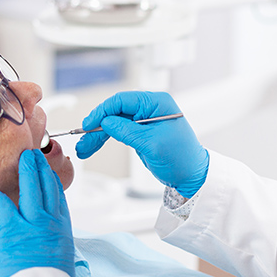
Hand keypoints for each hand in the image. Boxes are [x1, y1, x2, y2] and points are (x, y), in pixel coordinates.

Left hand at [0, 149, 74, 276]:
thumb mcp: (62, 256)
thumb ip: (55, 240)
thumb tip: (51, 239)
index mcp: (62, 229)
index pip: (58, 198)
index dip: (52, 181)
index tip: (48, 172)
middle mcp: (50, 221)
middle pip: (46, 187)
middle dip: (41, 168)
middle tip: (35, 156)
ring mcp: (31, 223)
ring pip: (31, 188)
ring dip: (27, 171)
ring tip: (24, 159)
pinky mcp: (12, 229)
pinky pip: (5, 206)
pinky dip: (1, 198)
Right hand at [75, 91, 208, 197]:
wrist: (193, 176)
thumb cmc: (182, 158)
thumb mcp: (151, 144)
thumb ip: (126, 131)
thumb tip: (106, 121)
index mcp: (157, 103)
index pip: (122, 100)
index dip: (102, 111)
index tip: (88, 123)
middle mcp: (150, 108)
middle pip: (115, 112)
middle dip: (97, 126)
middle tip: (83, 140)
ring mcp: (144, 120)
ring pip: (114, 123)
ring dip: (98, 135)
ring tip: (84, 148)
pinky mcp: (140, 132)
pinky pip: (118, 132)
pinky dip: (105, 139)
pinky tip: (93, 146)